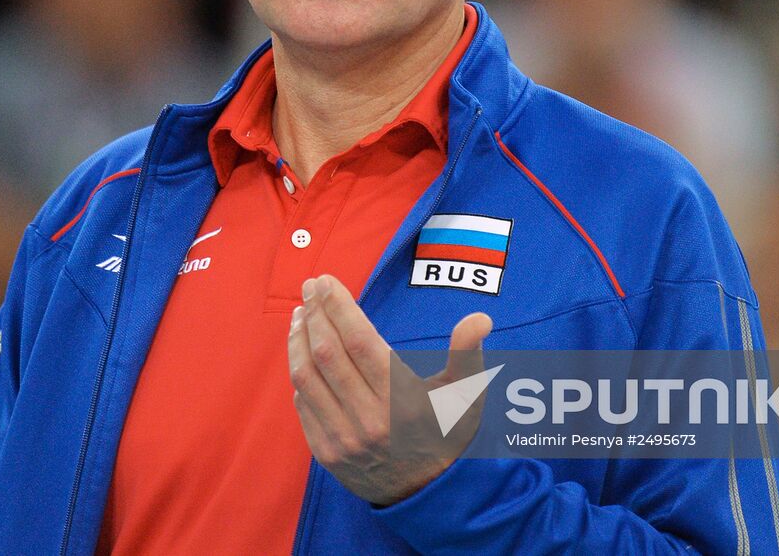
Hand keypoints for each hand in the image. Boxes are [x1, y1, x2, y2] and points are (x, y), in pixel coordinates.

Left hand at [287, 273, 492, 505]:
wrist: (430, 497)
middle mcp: (368, 420)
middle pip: (328, 354)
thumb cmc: (448, 435)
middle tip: (309, 286)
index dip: (338, 306)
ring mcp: (343, 439)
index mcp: (402, 400)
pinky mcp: (326, 454)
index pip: (360, 340)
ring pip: (307, 378)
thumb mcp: (466, 395)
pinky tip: (302, 353)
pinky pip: (304, 406)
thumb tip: (480, 318)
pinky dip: (299, 375)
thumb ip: (468, 353)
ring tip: (300, 314)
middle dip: (315, 314)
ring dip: (299, 340)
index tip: (325, 281)